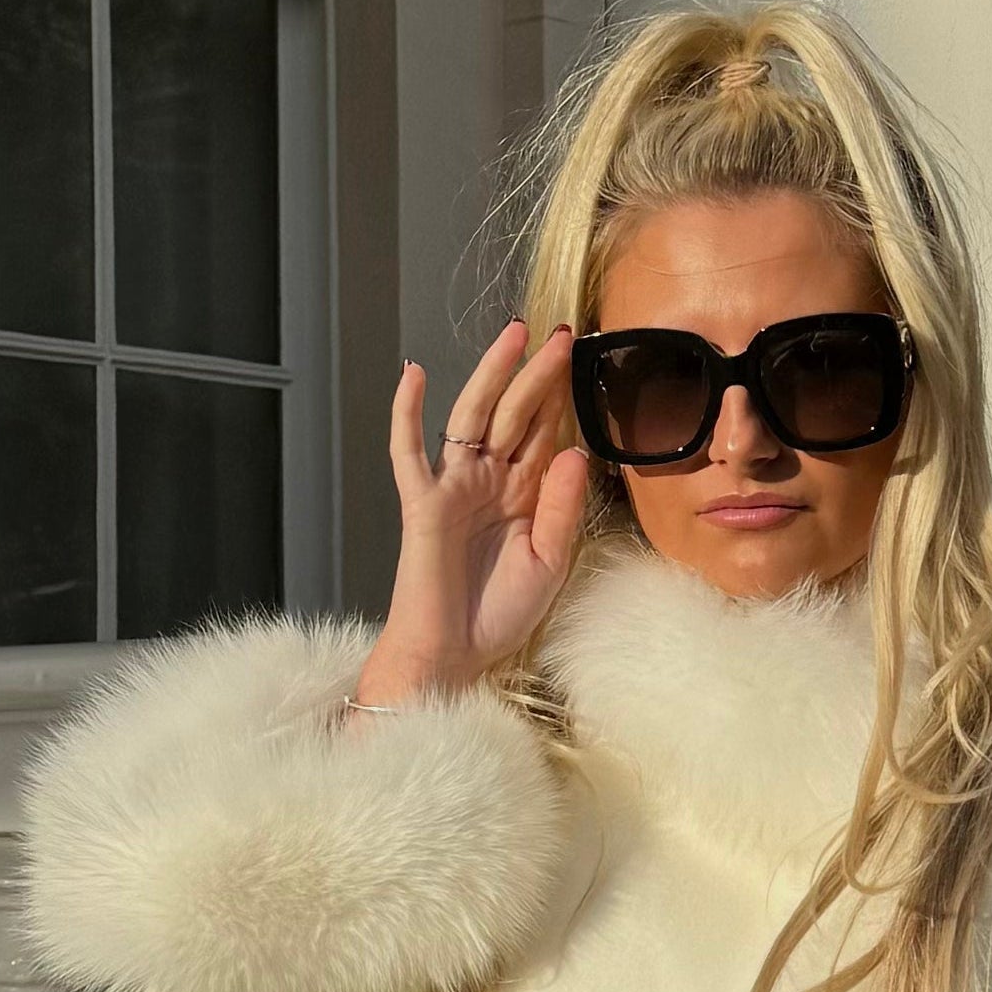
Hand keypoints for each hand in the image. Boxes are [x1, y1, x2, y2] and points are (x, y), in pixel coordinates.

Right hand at [355, 321, 591, 707]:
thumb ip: (563, 507)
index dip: (562, 399)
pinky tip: (414, 374)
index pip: (545, 435)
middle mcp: (488, 483)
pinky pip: (409, 451)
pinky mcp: (422, 502)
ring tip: (514, 336)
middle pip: (516, 416)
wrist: (453, 655)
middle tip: (563, 335)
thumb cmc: (498, 616)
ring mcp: (453, 488)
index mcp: (522, 497)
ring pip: (473, 418)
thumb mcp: (549, 561)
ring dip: (491, 375)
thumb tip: (575, 449)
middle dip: (538, 375)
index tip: (583, 361)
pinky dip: (407, 412)